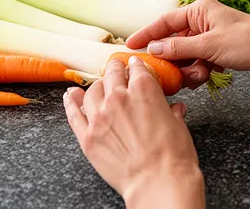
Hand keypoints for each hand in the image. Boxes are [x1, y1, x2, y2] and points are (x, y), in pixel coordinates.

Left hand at [64, 57, 204, 207]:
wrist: (157, 183)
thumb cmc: (173, 157)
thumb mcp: (179, 128)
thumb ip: (172, 113)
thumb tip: (175, 110)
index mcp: (144, 90)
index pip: (137, 69)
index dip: (136, 66)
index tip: (135, 66)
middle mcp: (118, 98)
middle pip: (111, 75)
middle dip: (115, 70)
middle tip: (116, 69)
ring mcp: (99, 117)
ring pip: (91, 91)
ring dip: (96, 86)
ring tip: (99, 86)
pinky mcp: (88, 137)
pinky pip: (74, 114)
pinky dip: (71, 102)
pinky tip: (70, 95)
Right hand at [126, 0, 249, 89]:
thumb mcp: (209, 46)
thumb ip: (178, 49)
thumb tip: (153, 50)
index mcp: (199, 10)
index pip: (164, 22)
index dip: (146, 35)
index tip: (130, 47)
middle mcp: (204, 21)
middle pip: (175, 42)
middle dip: (173, 60)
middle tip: (168, 75)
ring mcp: (212, 37)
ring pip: (187, 56)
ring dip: (189, 69)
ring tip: (199, 76)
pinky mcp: (221, 51)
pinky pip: (200, 63)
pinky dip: (200, 72)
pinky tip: (208, 77)